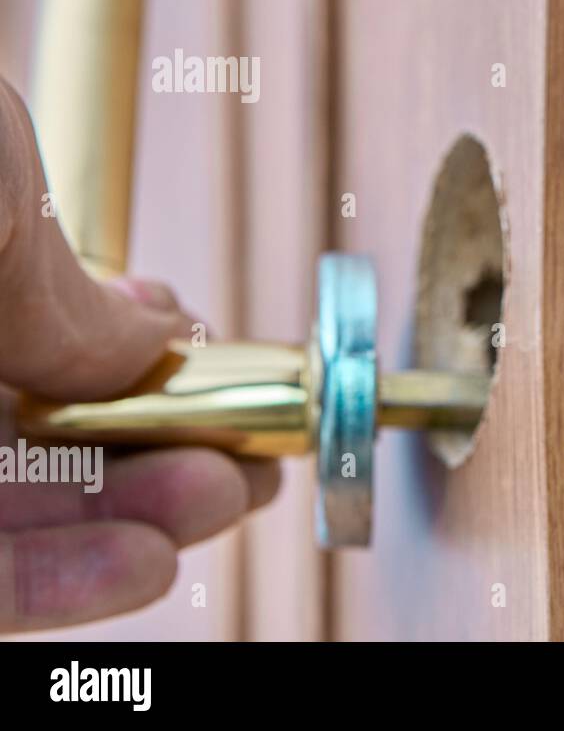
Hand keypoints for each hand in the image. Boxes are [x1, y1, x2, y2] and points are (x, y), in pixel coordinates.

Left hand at [0, 79, 278, 632]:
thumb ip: (65, 277)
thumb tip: (144, 334)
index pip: (33, 341)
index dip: (137, 365)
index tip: (216, 376)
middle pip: (35, 438)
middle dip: (158, 454)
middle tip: (243, 459)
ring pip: (6, 517)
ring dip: (128, 522)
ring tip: (221, 499)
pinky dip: (55, 584)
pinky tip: (145, 557)